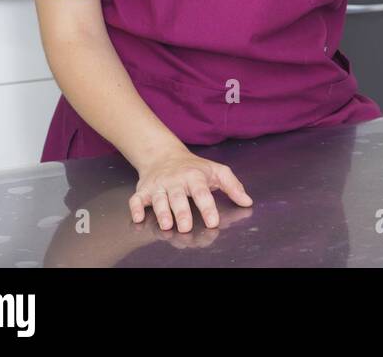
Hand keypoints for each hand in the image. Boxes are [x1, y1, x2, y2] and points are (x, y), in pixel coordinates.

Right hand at [130, 145, 252, 232]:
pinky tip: (138, 217)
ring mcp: (158, 185)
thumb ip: (233, 186)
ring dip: (161, 212)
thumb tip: (247, 202)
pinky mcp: (143, 189)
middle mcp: (175, 180)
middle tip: (186, 227)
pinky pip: (136, 199)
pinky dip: (135, 207)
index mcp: (194, 176)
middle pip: (178, 197)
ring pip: (158, 199)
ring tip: (167, 225)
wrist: (164, 155)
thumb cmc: (194, 167)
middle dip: (182, 212)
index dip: (207, 207)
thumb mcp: (217, 170)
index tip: (213, 222)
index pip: (202, 192)